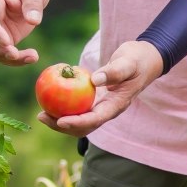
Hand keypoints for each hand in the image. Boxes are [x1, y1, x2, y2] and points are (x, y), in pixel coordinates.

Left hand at [42, 40, 163, 137]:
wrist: (144, 61)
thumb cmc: (137, 60)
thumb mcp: (128, 62)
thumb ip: (114, 71)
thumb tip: (94, 80)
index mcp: (117, 105)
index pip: (96, 119)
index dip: (77, 123)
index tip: (61, 120)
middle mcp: (107, 110)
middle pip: (84, 127)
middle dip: (62, 126)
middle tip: (43, 116)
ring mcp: (101, 107)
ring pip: (78, 122)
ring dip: (59, 121)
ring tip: (42, 114)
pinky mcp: (95, 101)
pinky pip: (77, 110)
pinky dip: (63, 109)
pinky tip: (48, 101)